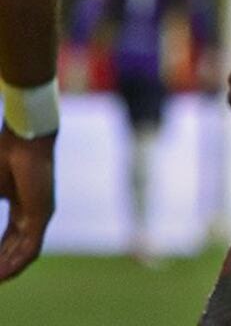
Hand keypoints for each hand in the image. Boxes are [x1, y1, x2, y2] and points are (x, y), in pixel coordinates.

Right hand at [0, 126, 54, 282]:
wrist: (22, 139)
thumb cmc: (1, 157)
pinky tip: (2, 275)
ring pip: (24, 251)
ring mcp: (40, 214)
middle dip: (0, 264)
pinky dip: (16, 262)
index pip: (8, 238)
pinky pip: (31, 246)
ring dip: (7, 268)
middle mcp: (33, 213)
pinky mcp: (43, 214)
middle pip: (15, 247)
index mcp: (21, 206)